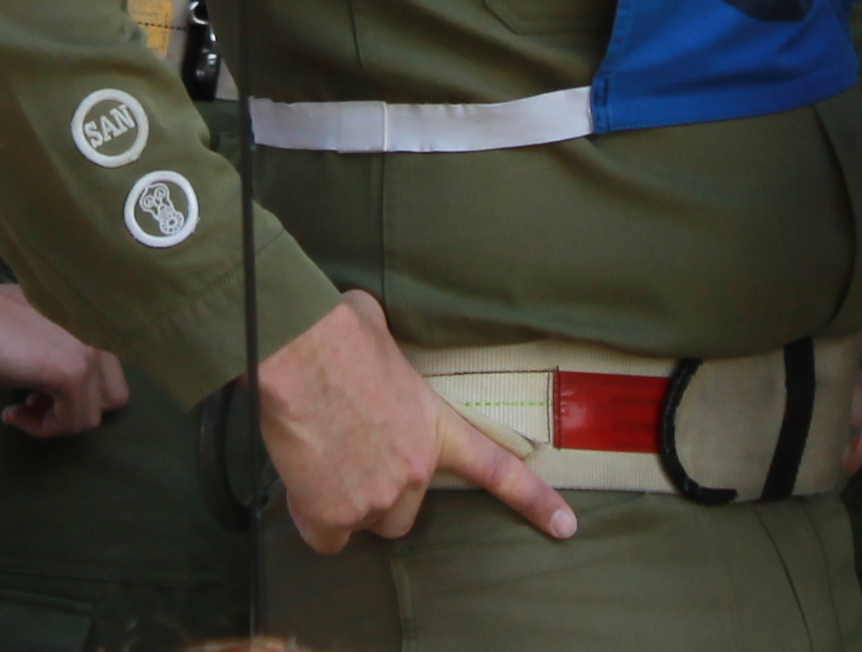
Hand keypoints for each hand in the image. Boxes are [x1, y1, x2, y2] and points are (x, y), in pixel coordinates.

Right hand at [0, 266, 129, 437]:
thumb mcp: (34, 334)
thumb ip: (58, 351)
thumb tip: (58, 383)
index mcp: (91, 325)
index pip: (108, 377)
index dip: (75, 392)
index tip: (36, 392)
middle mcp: (99, 337)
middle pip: (111, 398)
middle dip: (73, 410)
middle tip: (35, 402)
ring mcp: (88, 355)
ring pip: (90, 416)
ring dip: (52, 423)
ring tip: (19, 409)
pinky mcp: (71, 373)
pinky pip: (69, 423)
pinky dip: (40, 428)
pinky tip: (12, 413)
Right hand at [253, 287, 572, 551]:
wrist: (296, 353)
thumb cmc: (333, 331)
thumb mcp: (377, 327)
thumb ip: (386, 347)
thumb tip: (364, 323)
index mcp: (436, 428)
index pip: (497, 471)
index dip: (534, 502)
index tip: (566, 526)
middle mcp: (415, 471)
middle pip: (406, 513)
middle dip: (382, 493)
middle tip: (351, 456)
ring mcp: (376, 497)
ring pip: (363, 522)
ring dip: (346, 504)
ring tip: (321, 461)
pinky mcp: (333, 515)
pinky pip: (326, 537)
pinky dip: (314, 517)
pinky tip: (303, 484)